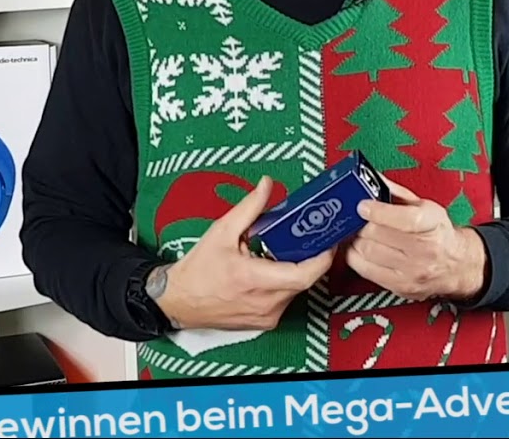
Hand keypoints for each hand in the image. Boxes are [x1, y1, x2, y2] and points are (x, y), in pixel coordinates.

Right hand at [154, 176, 334, 331]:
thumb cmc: (198, 269)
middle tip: (306, 239)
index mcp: (254, 279)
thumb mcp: (222, 231)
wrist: (179, 301)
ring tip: (280, 254)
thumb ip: (250, 208)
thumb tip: (267, 184)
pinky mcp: (266, 324)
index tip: (329, 241)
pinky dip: (284, 284)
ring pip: (296, 290)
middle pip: (304, 280)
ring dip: (294, 271)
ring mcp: (267, 316)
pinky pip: (286, 300)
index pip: (304, 275)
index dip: (323, 259)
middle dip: (307, 258)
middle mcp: (265, 303)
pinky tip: (270, 271)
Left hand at [345, 176, 487, 302]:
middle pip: (378, 235)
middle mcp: (425, 250)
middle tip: (358, 219)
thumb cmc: (438, 233)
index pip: (403, 219)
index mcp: (432, 225)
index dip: (378, 211)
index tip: (363, 205)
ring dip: (357, 240)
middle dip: (362, 224)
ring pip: (367, 252)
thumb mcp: (425, 207)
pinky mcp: (399, 286)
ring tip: (359, 233)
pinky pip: (364, 270)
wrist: (456, 265)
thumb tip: (372, 179)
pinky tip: (359, 249)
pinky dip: (356, 256)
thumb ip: (397, 193)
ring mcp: (412, 271)